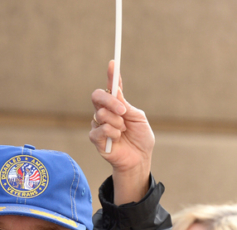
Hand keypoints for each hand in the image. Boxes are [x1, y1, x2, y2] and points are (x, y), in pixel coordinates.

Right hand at [89, 60, 153, 204]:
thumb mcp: (137, 118)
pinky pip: (100, 129)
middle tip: (123, 111)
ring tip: (123, 131)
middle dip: (110, 101)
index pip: (111, 87)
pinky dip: (112, 132)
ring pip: (100, 114)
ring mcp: (98, 125)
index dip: (111, 75)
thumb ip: (126, 105)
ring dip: (116, 122)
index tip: (113, 63)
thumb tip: (117, 90)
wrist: (139, 159)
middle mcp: (105, 112)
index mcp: (117, 105)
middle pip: (97, 96)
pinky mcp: (96, 138)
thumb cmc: (140, 138)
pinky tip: (118, 138)